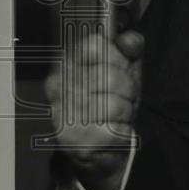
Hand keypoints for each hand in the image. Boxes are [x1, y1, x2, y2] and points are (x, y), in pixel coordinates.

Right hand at [45, 29, 143, 189]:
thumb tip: (129, 40)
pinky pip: (115, 130)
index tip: (120, 69)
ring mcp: (64, 115)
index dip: (117, 57)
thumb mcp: (125, 69)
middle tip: (123, 98)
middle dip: (128, 89)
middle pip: (111, 76)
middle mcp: (58, 87)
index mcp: (68, 63)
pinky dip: (123, 132)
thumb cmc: (111, 103)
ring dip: (126, 111)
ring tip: (118, 116)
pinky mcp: (75, 141)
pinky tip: (114, 131)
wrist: (102, 149)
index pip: (95, 44)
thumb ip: (129, 48)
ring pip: (115, 104)